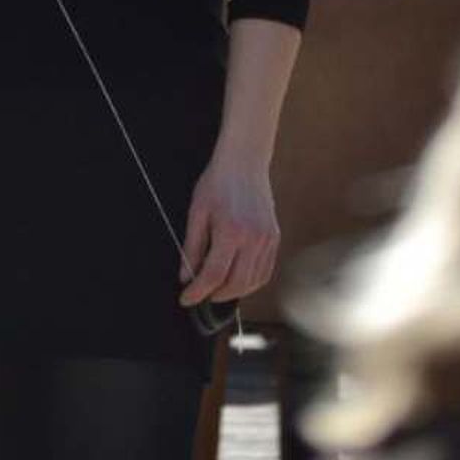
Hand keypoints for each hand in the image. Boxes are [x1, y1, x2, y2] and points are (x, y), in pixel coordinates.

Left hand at [178, 154, 278, 308]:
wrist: (244, 161)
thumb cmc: (217, 182)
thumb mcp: (197, 211)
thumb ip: (192, 246)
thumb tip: (185, 276)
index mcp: (231, 231)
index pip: (214, 274)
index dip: (198, 291)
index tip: (186, 298)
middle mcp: (252, 239)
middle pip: (236, 284)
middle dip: (215, 296)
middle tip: (201, 295)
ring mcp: (267, 239)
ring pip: (253, 281)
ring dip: (234, 292)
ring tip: (217, 290)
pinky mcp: (274, 238)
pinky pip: (265, 271)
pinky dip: (251, 282)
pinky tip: (238, 280)